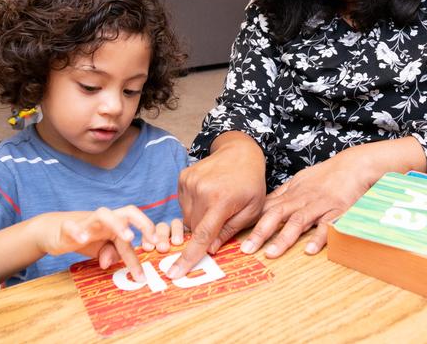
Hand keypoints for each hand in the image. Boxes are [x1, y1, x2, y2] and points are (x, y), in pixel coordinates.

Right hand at [35, 206, 166, 280]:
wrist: (54, 231)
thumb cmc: (86, 238)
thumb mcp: (102, 250)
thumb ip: (113, 254)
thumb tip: (110, 262)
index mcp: (117, 224)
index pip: (135, 233)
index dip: (145, 246)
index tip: (159, 253)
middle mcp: (105, 220)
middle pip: (128, 211)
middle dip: (143, 222)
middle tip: (152, 239)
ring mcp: (87, 221)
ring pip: (104, 214)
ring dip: (117, 224)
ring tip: (128, 237)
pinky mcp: (67, 227)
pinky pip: (72, 226)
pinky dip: (77, 231)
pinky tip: (82, 240)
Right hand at [166, 132, 265, 278]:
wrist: (240, 152)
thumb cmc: (250, 183)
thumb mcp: (252, 209)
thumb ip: (231, 230)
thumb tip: (210, 250)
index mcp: (220, 201)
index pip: (201, 235)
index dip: (188, 257)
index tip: (174, 274)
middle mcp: (201, 191)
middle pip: (194, 227)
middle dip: (205, 230)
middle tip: (221, 217)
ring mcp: (189, 182)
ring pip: (187, 217)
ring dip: (199, 217)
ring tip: (217, 202)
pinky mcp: (183, 177)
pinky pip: (183, 203)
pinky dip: (194, 205)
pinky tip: (209, 195)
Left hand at [241, 137, 426, 257]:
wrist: (354, 165)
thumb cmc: (326, 175)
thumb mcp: (300, 180)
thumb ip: (282, 194)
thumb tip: (263, 205)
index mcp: (291, 194)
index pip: (266, 208)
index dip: (250, 222)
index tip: (235, 236)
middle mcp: (302, 200)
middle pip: (277, 214)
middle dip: (260, 232)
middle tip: (246, 250)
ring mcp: (319, 206)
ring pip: (298, 221)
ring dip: (284, 238)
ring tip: (271, 254)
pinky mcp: (337, 211)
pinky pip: (327, 226)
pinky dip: (318, 238)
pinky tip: (309, 250)